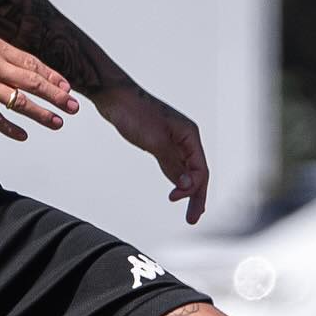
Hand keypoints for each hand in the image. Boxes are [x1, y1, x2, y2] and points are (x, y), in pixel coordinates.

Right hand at [0, 27, 79, 139]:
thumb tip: (21, 64)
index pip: (31, 63)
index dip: (52, 76)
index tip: (67, 87)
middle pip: (32, 83)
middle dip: (56, 96)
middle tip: (73, 107)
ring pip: (18, 103)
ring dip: (41, 114)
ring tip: (57, 123)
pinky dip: (11, 128)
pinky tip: (24, 135)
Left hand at [95, 84, 208, 222]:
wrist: (114, 97)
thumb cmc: (134, 113)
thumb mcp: (155, 141)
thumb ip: (173, 163)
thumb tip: (189, 184)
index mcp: (190, 135)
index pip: (201, 169)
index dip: (192, 189)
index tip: (173, 199)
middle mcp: (186, 138)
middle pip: (198, 173)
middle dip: (197, 196)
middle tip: (193, 219)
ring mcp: (174, 140)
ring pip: (187, 170)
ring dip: (188, 190)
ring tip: (190, 213)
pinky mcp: (161, 142)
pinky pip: (175, 165)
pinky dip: (177, 179)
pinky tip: (176, 190)